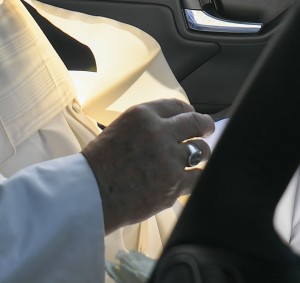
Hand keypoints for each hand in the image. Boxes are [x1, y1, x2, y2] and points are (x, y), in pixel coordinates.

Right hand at [81, 99, 214, 232]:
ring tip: (197, 156)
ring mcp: (169, 159)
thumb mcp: (119, 129)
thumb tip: (171, 126)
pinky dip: (196, 176)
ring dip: (201, 152)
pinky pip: (198, 176)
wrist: (91, 194)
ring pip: (202, 150)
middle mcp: (159, 133)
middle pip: (196, 122)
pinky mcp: (174, 184)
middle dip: (205, 126)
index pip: (177, 106)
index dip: (189, 111)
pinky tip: (192, 176)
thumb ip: (146, 125)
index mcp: (142, 115)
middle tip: (207, 130)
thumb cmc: (99, 163)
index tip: (193, 115)